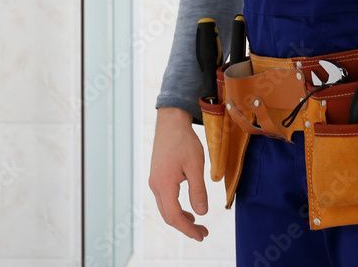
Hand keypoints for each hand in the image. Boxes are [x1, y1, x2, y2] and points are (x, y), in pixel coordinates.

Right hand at [149, 107, 208, 240]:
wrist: (170, 122)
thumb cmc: (184, 142)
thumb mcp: (196, 166)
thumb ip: (198, 191)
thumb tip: (202, 213)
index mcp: (164, 185)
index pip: (174, 216)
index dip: (188, 229)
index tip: (202, 236)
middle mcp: (155, 185)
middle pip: (168, 216)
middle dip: (185, 227)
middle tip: (203, 233)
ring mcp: (154, 181)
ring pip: (165, 208)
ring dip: (180, 218)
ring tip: (196, 223)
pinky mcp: (157, 176)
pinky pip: (165, 199)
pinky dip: (175, 208)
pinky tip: (187, 208)